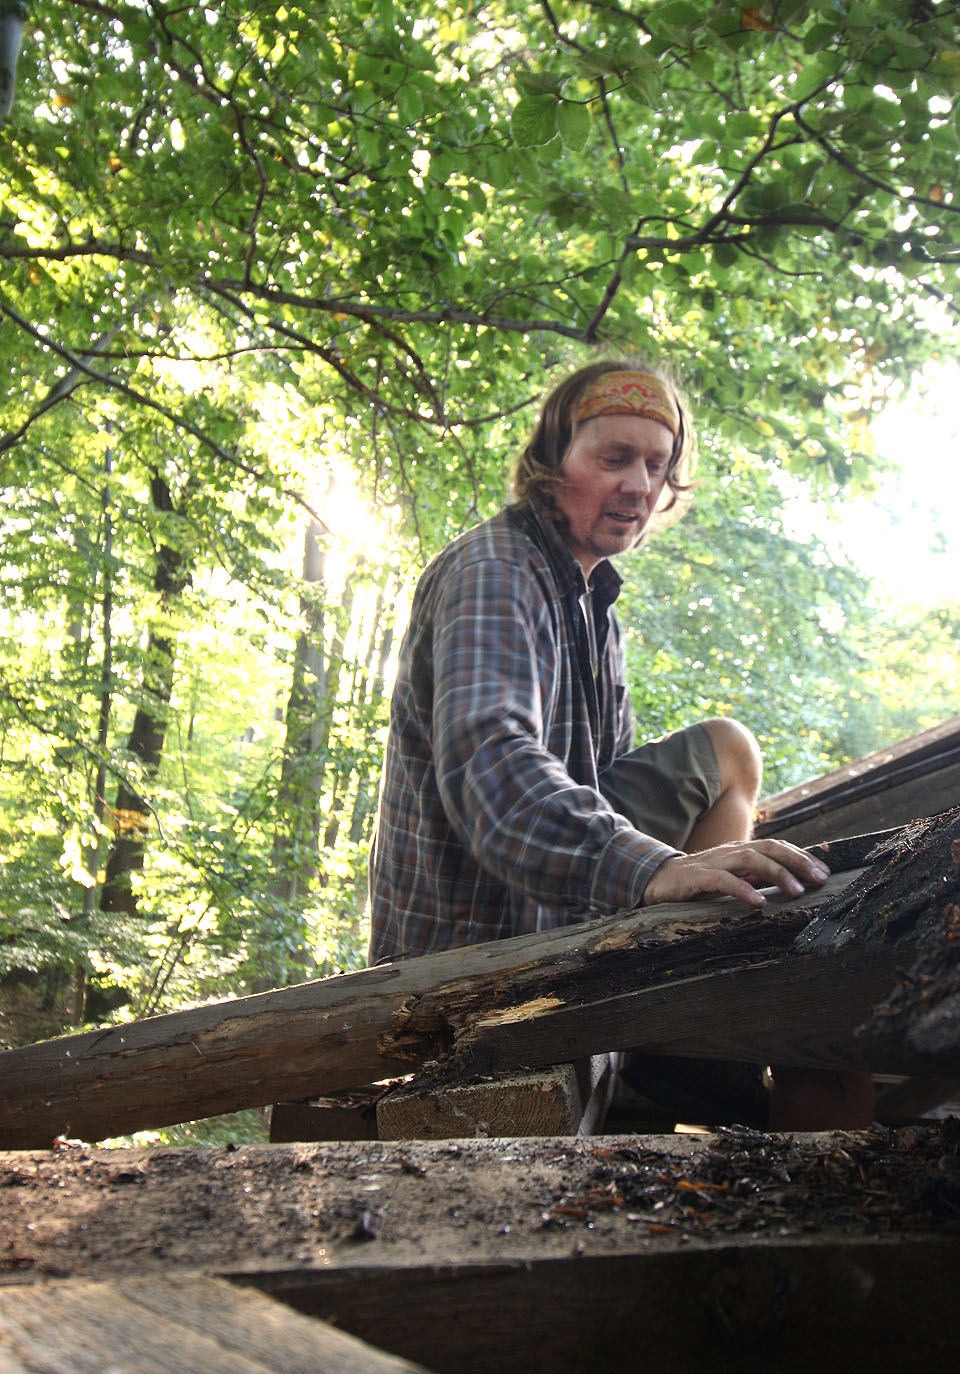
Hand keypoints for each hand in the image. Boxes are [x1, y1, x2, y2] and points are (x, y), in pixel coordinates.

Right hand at [642, 839, 829, 908]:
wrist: (657, 879)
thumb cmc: (699, 881)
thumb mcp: (733, 877)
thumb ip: (755, 877)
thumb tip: (787, 882)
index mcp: (741, 851)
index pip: (776, 847)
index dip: (802, 857)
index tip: (824, 872)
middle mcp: (731, 852)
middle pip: (769, 847)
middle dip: (797, 861)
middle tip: (819, 879)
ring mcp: (714, 863)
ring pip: (751, 860)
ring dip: (777, 873)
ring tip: (796, 891)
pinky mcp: (697, 877)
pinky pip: (723, 881)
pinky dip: (743, 890)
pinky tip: (759, 902)